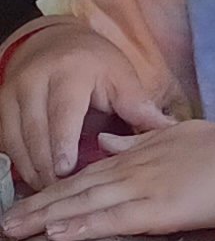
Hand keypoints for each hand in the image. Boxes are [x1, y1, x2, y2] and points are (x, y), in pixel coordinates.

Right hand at [1, 21, 171, 187]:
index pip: (63, 113)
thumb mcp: (120, 77)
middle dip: (46, 167)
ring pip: (16, 140)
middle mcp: (34, 82)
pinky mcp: (0, 106)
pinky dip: (18, 164)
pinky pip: (6, 141)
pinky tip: (33, 183)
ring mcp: (12, 93)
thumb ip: (138, 105)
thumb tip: (170, 129)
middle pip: (35, 132)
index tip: (66, 171)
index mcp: (69, 73)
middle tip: (60, 198)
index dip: (63, 143)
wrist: (55, 42)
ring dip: (30, 171)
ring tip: (48, 197)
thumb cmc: (96, 64)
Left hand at [8, 113, 214, 240]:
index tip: (29, 197)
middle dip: (37, 204)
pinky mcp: (157, 209)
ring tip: (14, 229)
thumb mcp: (181, 134)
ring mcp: (143, 188)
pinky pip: (111, 220)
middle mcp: (134, 168)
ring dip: (45, 217)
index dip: (56, 186)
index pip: (89, 172)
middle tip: (5, 220)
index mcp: (141, 152)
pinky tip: (56, 233)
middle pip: (75, 188)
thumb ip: (144, 138)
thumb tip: (112, 139)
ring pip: (84, 204)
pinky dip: (81, 226)